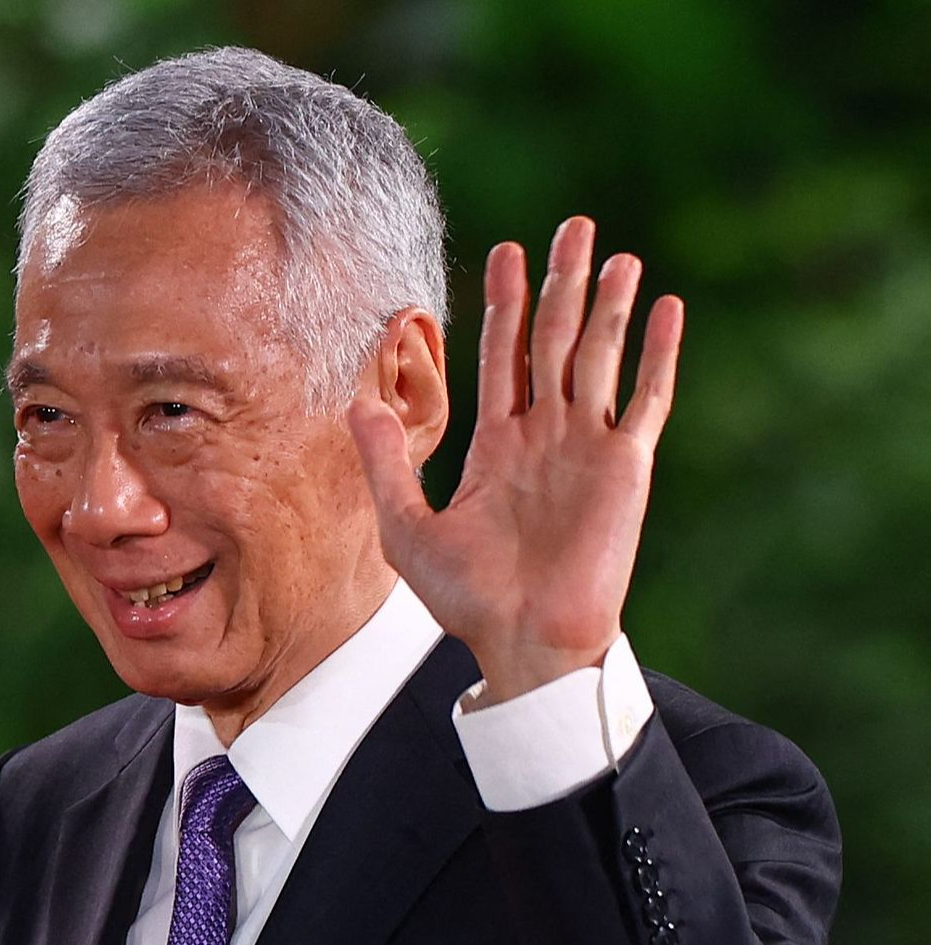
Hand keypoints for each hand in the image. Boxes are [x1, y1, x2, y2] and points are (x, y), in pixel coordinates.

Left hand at [346, 216, 683, 704]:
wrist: (522, 640)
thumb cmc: (466, 598)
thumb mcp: (404, 526)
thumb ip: (385, 461)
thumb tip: (356, 400)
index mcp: (498, 445)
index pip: (503, 356)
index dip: (504, 304)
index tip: (505, 251)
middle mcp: (546, 436)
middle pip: (555, 340)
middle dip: (561, 283)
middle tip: (571, 225)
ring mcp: (588, 447)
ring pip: (601, 356)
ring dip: (608, 304)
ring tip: (615, 253)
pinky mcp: (625, 466)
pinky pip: (647, 398)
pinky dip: (658, 352)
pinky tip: (666, 309)